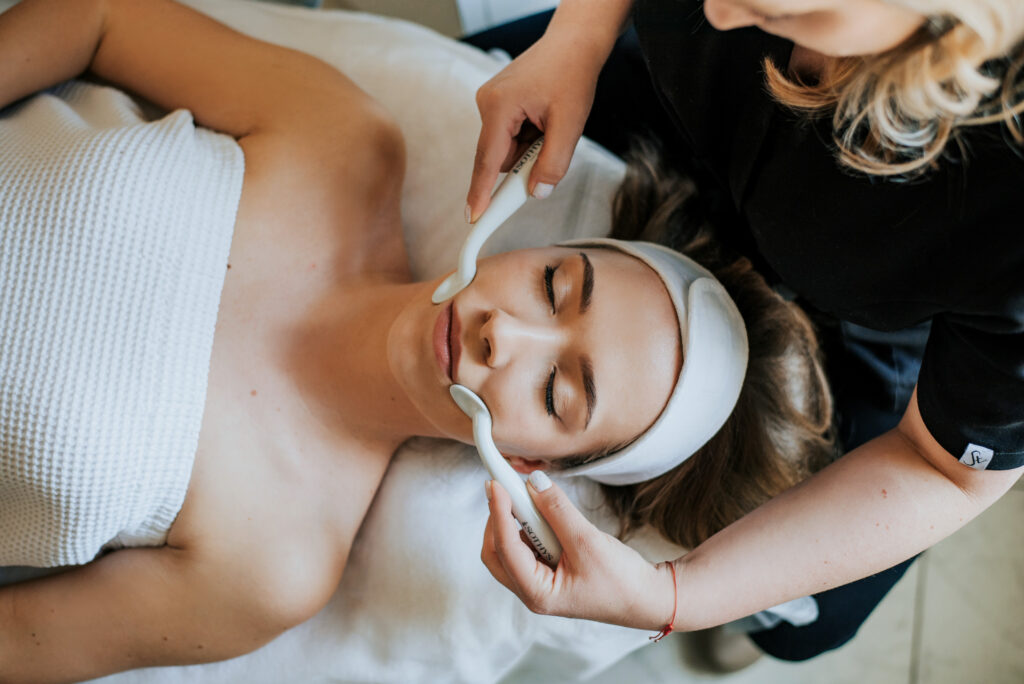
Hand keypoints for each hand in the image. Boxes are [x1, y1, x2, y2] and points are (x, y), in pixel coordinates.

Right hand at [466, 26, 609, 221]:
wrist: (575, 42)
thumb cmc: (572, 74)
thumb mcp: (570, 124)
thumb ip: (554, 164)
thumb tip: (537, 193)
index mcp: (499, 107)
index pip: (487, 161)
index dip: (480, 193)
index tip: (473, 218)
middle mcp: (487, 102)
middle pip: (497, 156)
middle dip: (523, 163)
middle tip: (551, 147)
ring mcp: (490, 101)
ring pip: (506, 148)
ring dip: (528, 149)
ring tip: (552, 124)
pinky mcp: (499, 101)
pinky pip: (509, 135)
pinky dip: (528, 138)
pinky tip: (545, 120)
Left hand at [481, 476, 675, 630]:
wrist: (647, 598)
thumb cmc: (622, 581)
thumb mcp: (588, 541)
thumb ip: (558, 511)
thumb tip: (534, 482)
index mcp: (537, 593)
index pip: (505, 548)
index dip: (498, 512)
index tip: (495, 482)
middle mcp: (532, 591)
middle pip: (496, 552)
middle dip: (498, 519)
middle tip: (506, 489)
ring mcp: (539, 584)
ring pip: (509, 549)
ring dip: (513, 522)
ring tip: (530, 498)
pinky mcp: (548, 573)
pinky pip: (527, 547)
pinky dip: (529, 527)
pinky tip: (544, 513)